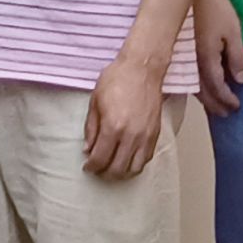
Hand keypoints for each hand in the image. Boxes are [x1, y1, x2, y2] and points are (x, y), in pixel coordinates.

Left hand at [80, 53, 169, 179]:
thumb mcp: (95, 102)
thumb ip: (91, 129)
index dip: (92, 166)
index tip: (88, 166)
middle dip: (104, 174)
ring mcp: (145, 136)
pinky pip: (146, 159)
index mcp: (112, 127)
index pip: (100, 159)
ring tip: (112, 169)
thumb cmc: (118, 79)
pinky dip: (135, 165)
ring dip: (121, 173)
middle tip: (98, 171)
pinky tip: (127, 161)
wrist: (142, 69)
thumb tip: (88, 149)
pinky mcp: (155, 134)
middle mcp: (131, 136)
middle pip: (117, 169)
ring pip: (134, 168)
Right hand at [193, 0, 242, 118]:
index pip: (218, 88)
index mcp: (207, 60)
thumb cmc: (215, 8)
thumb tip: (240, 80)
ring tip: (214, 107)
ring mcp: (186, 58)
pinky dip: (197, 88)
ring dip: (205, 100)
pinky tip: (200, 88)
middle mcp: (194, 64)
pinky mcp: (183, 52)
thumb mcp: (233, 32)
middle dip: (216, 105)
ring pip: (194, 86)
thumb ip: (237, 58)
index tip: (237, 106)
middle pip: (204, 92)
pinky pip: (189, 77)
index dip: (228, 99)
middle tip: (226, 114)